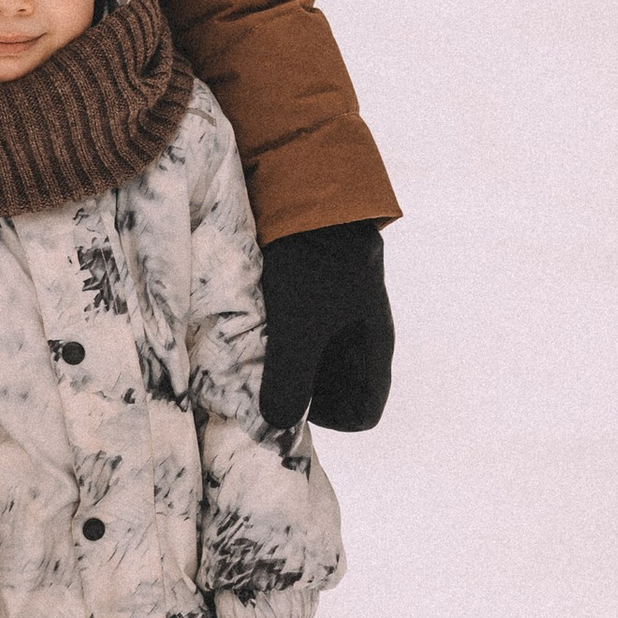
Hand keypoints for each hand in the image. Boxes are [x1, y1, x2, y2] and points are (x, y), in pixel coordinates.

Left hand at [259, 222, 392, 432]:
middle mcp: (359, 336)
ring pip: (315, 364)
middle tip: (260, 385)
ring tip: (248, 359)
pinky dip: (277, 341)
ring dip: (286, 368)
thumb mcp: (299, 325)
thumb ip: (290, 377)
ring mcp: (337, 315)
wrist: (311, 192)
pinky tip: (247, 331)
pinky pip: (299, 334)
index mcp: (371, 347)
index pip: (362, 413)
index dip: (327, 421)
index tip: (289, 406)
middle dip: (300, 396)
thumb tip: (277, 425)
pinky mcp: (314, 295)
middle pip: (336, 392)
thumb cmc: (315, 261)